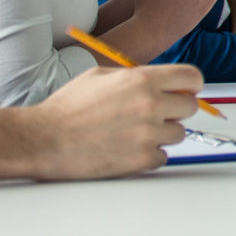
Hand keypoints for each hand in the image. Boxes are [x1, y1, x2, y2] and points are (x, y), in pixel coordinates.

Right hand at [25, 64, 199, 178]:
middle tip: (154, 115)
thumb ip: (136, 77)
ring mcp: (148, 134)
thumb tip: (162, 84)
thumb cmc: (67, 108)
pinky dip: (149, 155)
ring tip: (132, 133)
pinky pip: (162, 157)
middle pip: (190, 107)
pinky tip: (126, 149)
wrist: (43, 139)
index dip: (190, 85)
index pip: (192, 78)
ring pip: (178, 134)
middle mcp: (150, 105)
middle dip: (175, 111)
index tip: (185, 92)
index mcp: (142, 80)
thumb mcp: (101, 76)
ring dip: (162, 134)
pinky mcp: (141, 159)